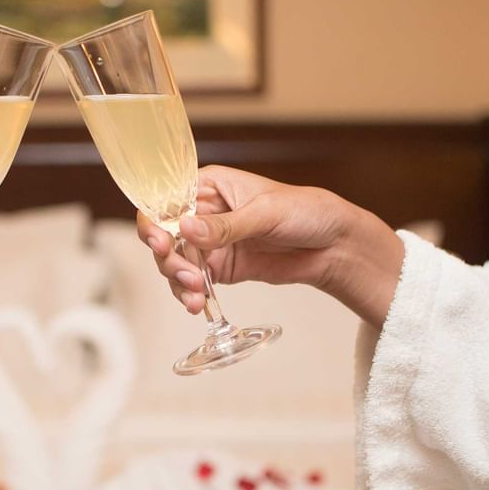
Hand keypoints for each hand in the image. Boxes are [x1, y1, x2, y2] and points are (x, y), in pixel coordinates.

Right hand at [138, 165, 403, 327]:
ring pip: (173, 261)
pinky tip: (197, 303)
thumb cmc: (306, 211)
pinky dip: (188, 294)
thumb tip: (186, 229)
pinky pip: (190, 282)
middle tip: (185, 274)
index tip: (160, 241)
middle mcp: (201, 213)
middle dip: (168, 257)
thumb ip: (225, 225)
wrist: (333, 246)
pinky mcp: (218, 269)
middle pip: (163, 234)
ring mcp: (208, 243)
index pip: (166, 199)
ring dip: (177, 279)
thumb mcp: (265, 213)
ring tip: (196, 294)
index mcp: (208, 186)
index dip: (155, 220)